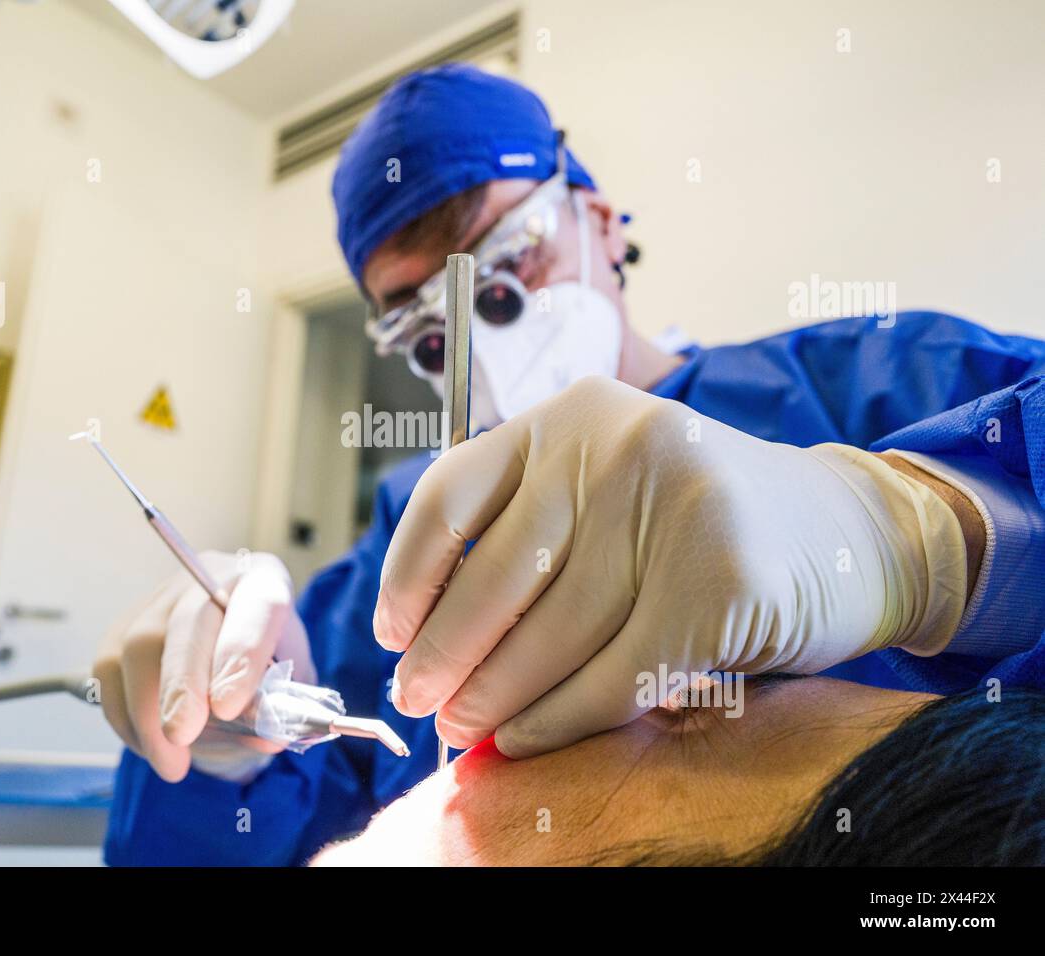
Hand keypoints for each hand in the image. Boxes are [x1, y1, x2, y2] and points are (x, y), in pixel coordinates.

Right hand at [94, 551, 313, 781]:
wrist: (233, 652)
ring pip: (135, 648)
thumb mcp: (288, 685)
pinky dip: (124, 717)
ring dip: (146, 715)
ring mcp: (161, 598)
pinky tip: (149, 746)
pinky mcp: (122, 624)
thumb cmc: (268, 665)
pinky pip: (108, 670)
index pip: (256, 608)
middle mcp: (209, 579)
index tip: (227, 706)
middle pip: (185, 624)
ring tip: (171, 763)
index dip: (240, 655)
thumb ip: (280, 706)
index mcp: (263, 583)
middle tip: (179, 736)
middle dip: (180, 684)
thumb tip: (268, 734)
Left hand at [375, 376, 967, 757]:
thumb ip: (530, 535)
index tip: (391, 632)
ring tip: (464, 728)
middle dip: (445, 654)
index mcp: (572, 416)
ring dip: (494, 698)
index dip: (407, 576)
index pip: (452, 495)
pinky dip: (558, 718)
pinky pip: (612, 674)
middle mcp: (617, 444)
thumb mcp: (607, 492)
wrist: (846, 533)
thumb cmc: (700, 523)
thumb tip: (426, 639)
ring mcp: (673, 505)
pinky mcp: (720, 582)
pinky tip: (524, 738)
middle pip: (494, 575)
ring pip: (550, 634)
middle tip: (419, 700)